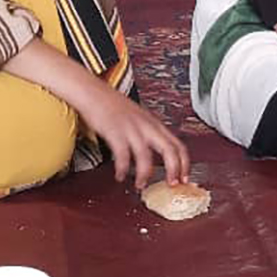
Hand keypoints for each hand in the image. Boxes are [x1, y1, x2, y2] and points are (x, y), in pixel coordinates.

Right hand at [2, 39, 189, 189]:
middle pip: (169, 150)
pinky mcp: (114, 132)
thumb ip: (150, 134)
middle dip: (173, 170)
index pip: (179, 145)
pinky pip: (122, 156)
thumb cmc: (113, 106)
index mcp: (155, 124)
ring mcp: (131, 129)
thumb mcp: (140, 118)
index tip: (184, 178)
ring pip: (146, 157)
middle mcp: (147, 126)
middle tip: (171, 185)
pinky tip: (120, 176)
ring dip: (145, 175)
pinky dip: (122, 169)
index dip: (184, 164)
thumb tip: (159, 153)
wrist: (92, 91)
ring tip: (140, 185)